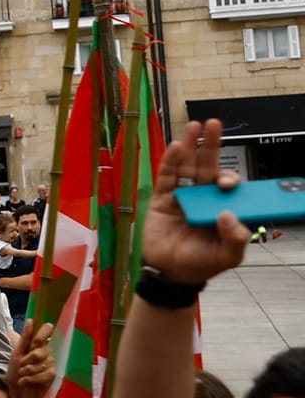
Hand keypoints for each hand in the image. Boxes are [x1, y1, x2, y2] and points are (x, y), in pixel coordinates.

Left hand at [6, 321, 55, 397]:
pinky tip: (25, 382)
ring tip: (22, 375)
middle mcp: (47, 352)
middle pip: (41, 349)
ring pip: (40, 363)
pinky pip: (42, 374)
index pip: (47, 330)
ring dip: (26, 371)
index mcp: (38, 344)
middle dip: (27, 359)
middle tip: (21, 365)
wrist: (17, 393)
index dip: (43, 332)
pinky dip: (29, 379)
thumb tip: (31, 320)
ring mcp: (51, 364)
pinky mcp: (52, 376)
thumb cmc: (16, 372)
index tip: (34, 340)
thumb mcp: (16, 354)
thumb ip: (24, 338)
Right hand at [142, 119, 250, 284]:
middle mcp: (203, 198)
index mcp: (221, 208)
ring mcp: (182, 197)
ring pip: (187, 166)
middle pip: (208, 167)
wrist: (168, 273)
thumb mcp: (227, 256)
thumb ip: (235, 238)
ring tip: (195, 126)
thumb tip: (227, 213)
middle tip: (214, 124)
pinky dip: (170, 162)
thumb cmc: (200, 264)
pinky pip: (167, 177)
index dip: (229, 178)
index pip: (227, 185)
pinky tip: (176, 147)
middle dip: (211, 145)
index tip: (227, 184)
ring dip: (191, 145)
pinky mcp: (162, 199)